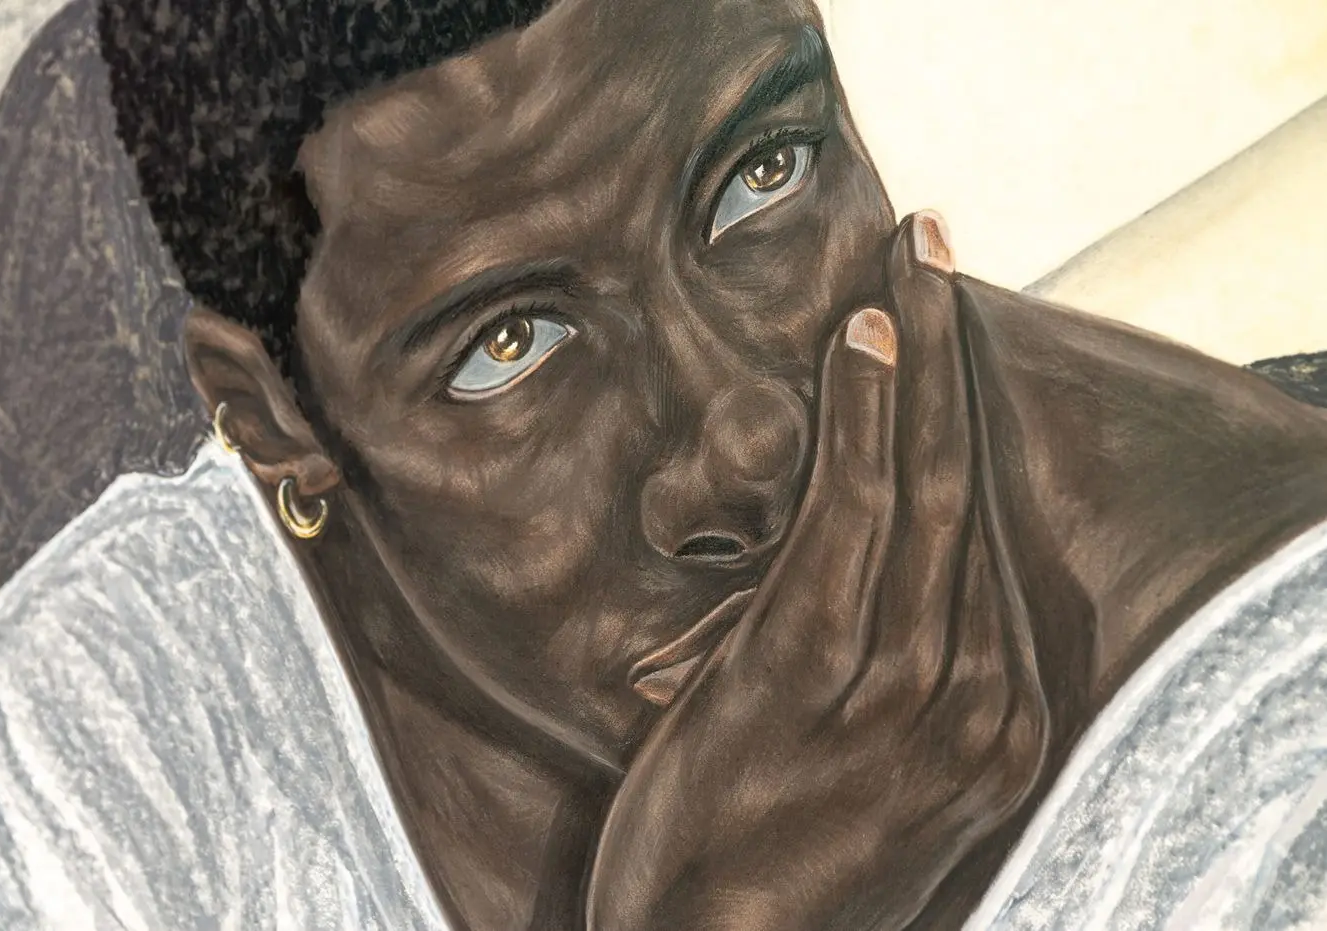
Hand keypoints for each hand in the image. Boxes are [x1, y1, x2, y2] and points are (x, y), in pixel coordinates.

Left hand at [586, 213, 1049, 930]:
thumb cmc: (782, 857)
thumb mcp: (870, 769)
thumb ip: (899, 673)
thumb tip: (882, 568)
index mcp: (998, 727)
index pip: (991, 542)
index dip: (972, 420)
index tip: (949, 335)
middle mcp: (972, 708)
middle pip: (973, 497)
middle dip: (957, 359)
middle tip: (939, 248)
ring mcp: (895, 700)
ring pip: (923, 496)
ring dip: (916, 363)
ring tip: (909, 259)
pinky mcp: (802, 684)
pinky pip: (845, 526)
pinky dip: (862, 426)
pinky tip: (860, 343)